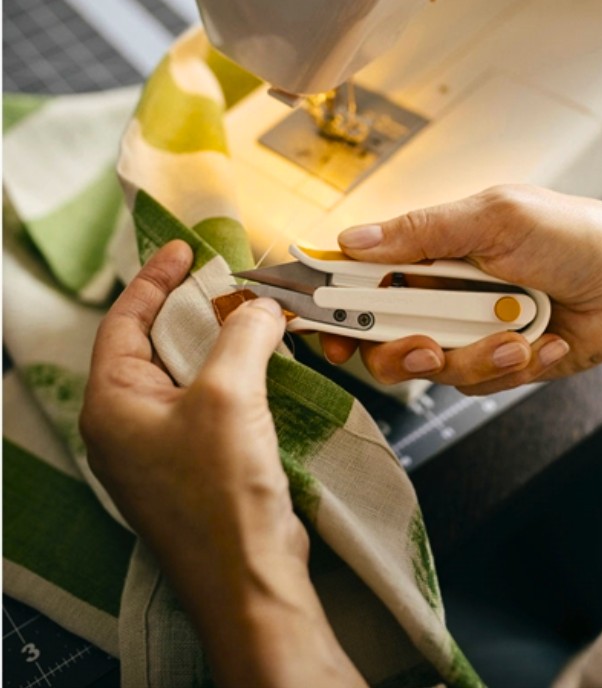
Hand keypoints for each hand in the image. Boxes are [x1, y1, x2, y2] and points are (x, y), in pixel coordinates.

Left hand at [81, 241, 365, 687]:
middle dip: (192, 309)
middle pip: (155, 346)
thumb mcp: (229, 395)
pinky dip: (236, 375)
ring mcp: (163, 447)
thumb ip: (243, 335)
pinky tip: (265, 364)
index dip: (154, 279)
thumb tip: (262, 305)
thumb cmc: (222, 488)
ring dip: (220, 343)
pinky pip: (212, 403)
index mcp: (113, 403)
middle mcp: (129, 423)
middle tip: (229, 279)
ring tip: (254, 315)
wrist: (249, 577)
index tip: (183, 248)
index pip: (125, 322)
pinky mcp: (199, 464)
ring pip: (189, 374)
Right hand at [322, 185, 601, 401]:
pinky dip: (510, 365)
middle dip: (400, 350)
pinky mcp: (495, 362)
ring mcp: (466, 330)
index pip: (362, 275)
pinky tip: (543, 340)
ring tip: (516, 336)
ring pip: (428, 369)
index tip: (319, 327)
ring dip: (472, 357)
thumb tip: (351, 241)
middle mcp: (440, 292)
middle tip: (427, 347)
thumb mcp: (496, 217)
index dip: (334, 303)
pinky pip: (476, 383)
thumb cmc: (574, 235)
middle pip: (382, 336)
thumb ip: (421, 232)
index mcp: (431, 249)